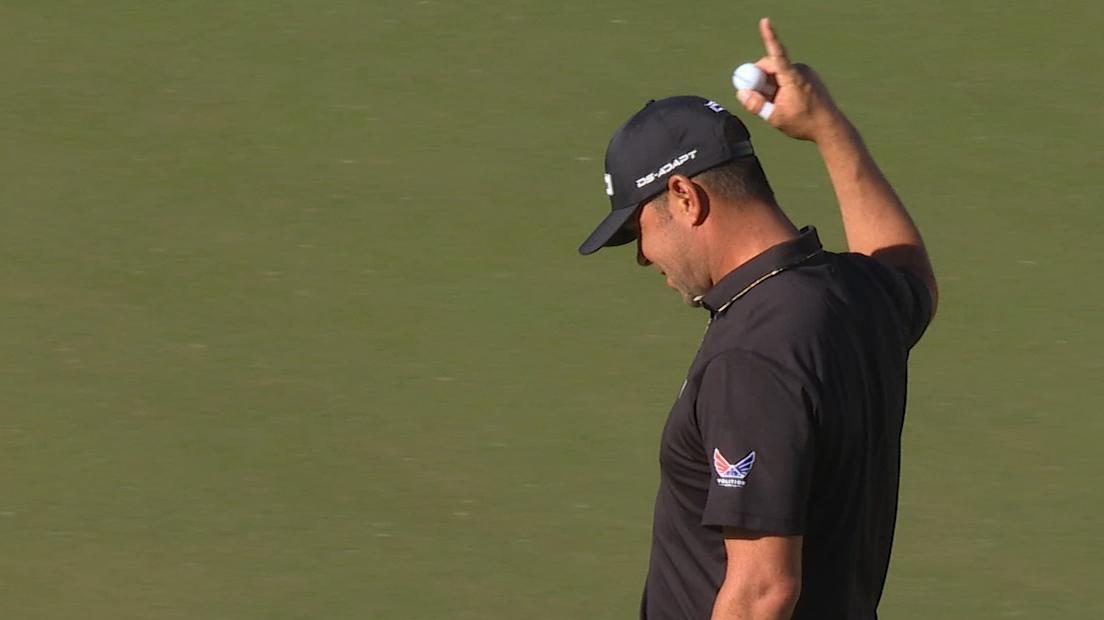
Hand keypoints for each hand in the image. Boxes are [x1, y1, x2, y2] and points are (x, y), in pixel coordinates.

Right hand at [735, 18, 845, 142]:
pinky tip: (784, 102)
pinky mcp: (807, 77)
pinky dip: (778, 86)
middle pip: (769, 65)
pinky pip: (785, 76)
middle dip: (758, 79)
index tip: (765, 21)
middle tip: (755, 97)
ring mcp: (804, 72)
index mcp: (792, 77)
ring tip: (775, 104)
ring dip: (769, 85)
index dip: (769, 37)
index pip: (776, 53)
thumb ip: (756, 105)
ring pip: (776, 72)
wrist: (829, 127)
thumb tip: (742, 92)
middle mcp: (799, 70)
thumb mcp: (775, 117)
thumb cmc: (804, 122)